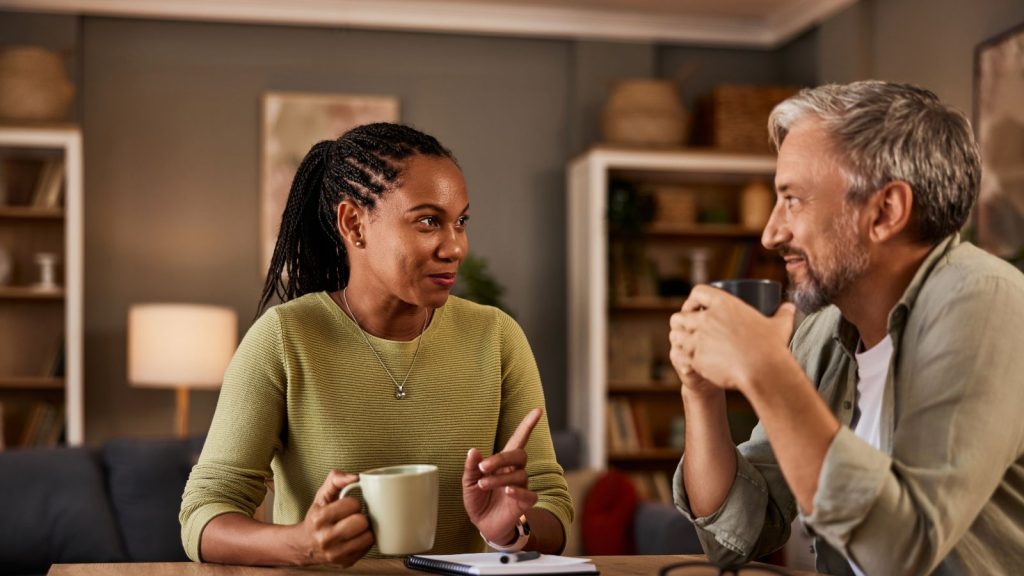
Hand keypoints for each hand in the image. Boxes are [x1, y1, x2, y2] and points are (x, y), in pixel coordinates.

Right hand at [293, 470, 373, 566]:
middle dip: (361, 516)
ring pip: (368, 537)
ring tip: (356, 527)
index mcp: (320, 518)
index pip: (352, 505)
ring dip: (365, 530)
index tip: (348, 506)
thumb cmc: (318, 516)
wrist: (305, 545)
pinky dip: (365, 541)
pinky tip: (356, 537)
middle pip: (361, 522)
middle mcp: (325, 538)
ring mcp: (335, 554)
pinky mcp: (345, 563)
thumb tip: (355, 477)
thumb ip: (336, 479)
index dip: (354, 503)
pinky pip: (367, 548)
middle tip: (354, 517)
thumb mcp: (322, 495)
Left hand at [463, 408, 542, 544]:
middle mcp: (515, 471)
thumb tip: (473, 450)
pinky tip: (507, 491)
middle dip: (501, 458)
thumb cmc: (479, 499)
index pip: (518, 439)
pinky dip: (518, 491)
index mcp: (503, 462)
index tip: (538, 411)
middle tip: (483, 467)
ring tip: (483, 484)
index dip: (528, 425)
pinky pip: (529, 494)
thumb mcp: (469, 482)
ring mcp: (521, 486)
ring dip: (499, 478)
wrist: (484, 524)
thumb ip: (471, 467)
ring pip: (519, 475)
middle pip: (519, 455)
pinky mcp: (525, 502)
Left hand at [669, 285, 795, 393]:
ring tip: (685, 344)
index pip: (698, 292)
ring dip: (679, 339)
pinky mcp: (696, 357)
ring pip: (676, 335)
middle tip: (687, 329)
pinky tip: (689, 361)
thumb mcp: (779, 326)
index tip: (694, 308)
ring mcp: (698, 338)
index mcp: (724, 304)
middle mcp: (706, 318)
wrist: (763, 371)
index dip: (693, 299)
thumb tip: (790, 307)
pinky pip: (681, 354)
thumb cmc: (772, 348)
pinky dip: (683, 357)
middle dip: (681, 322)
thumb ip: (784, 314)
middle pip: (680, 315)